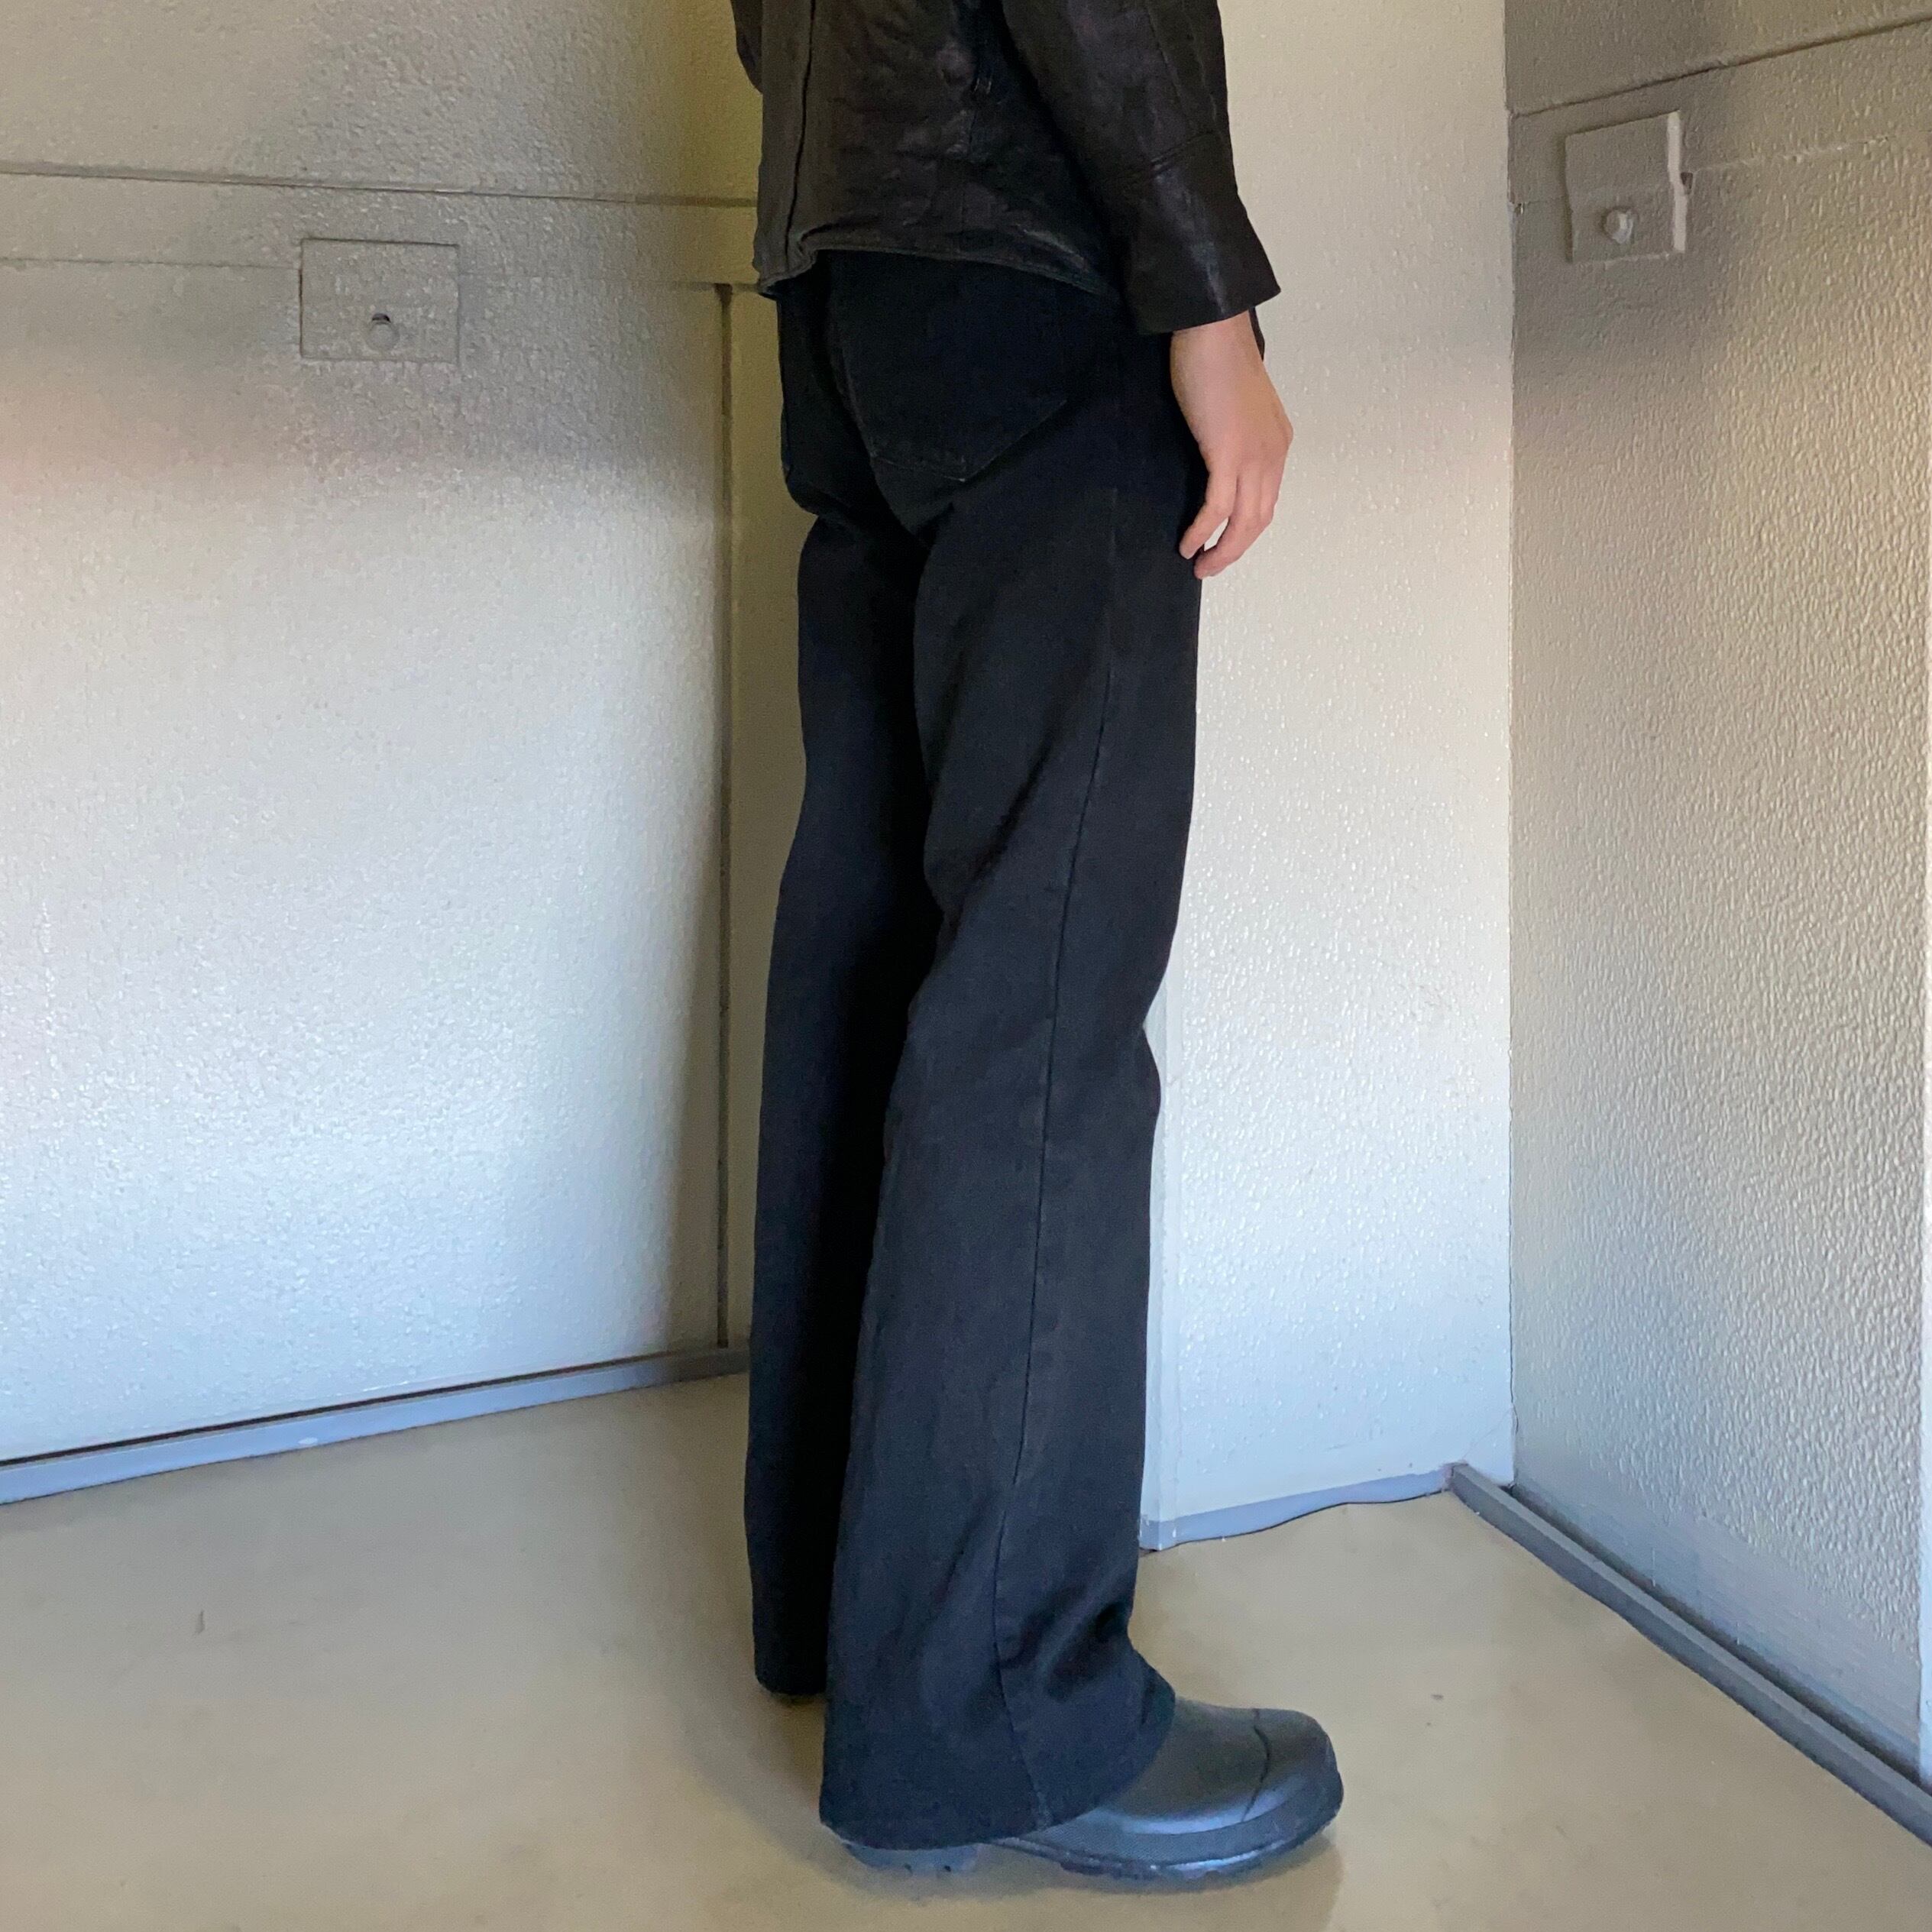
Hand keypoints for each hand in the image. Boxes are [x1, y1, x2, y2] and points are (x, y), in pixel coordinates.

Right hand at [1170, 316, 1293, 578]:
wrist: (1213, 330)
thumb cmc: (1217, 359)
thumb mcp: (1233, 406)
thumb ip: (1232, 434)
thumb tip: (1215, 454)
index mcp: (1276, 444)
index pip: (1265, 500)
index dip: (1244, 529)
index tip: (1221, 543)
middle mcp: (1272, 455)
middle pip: (1259, 519)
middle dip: (1234, 549)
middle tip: (1209, 566)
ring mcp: (1254, 457)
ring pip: (1244, 522)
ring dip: (1222, 550)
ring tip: (1200, 565)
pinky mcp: (1229, 455)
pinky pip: (1218, 507)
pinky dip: (1203, 529)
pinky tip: (1188, 543)